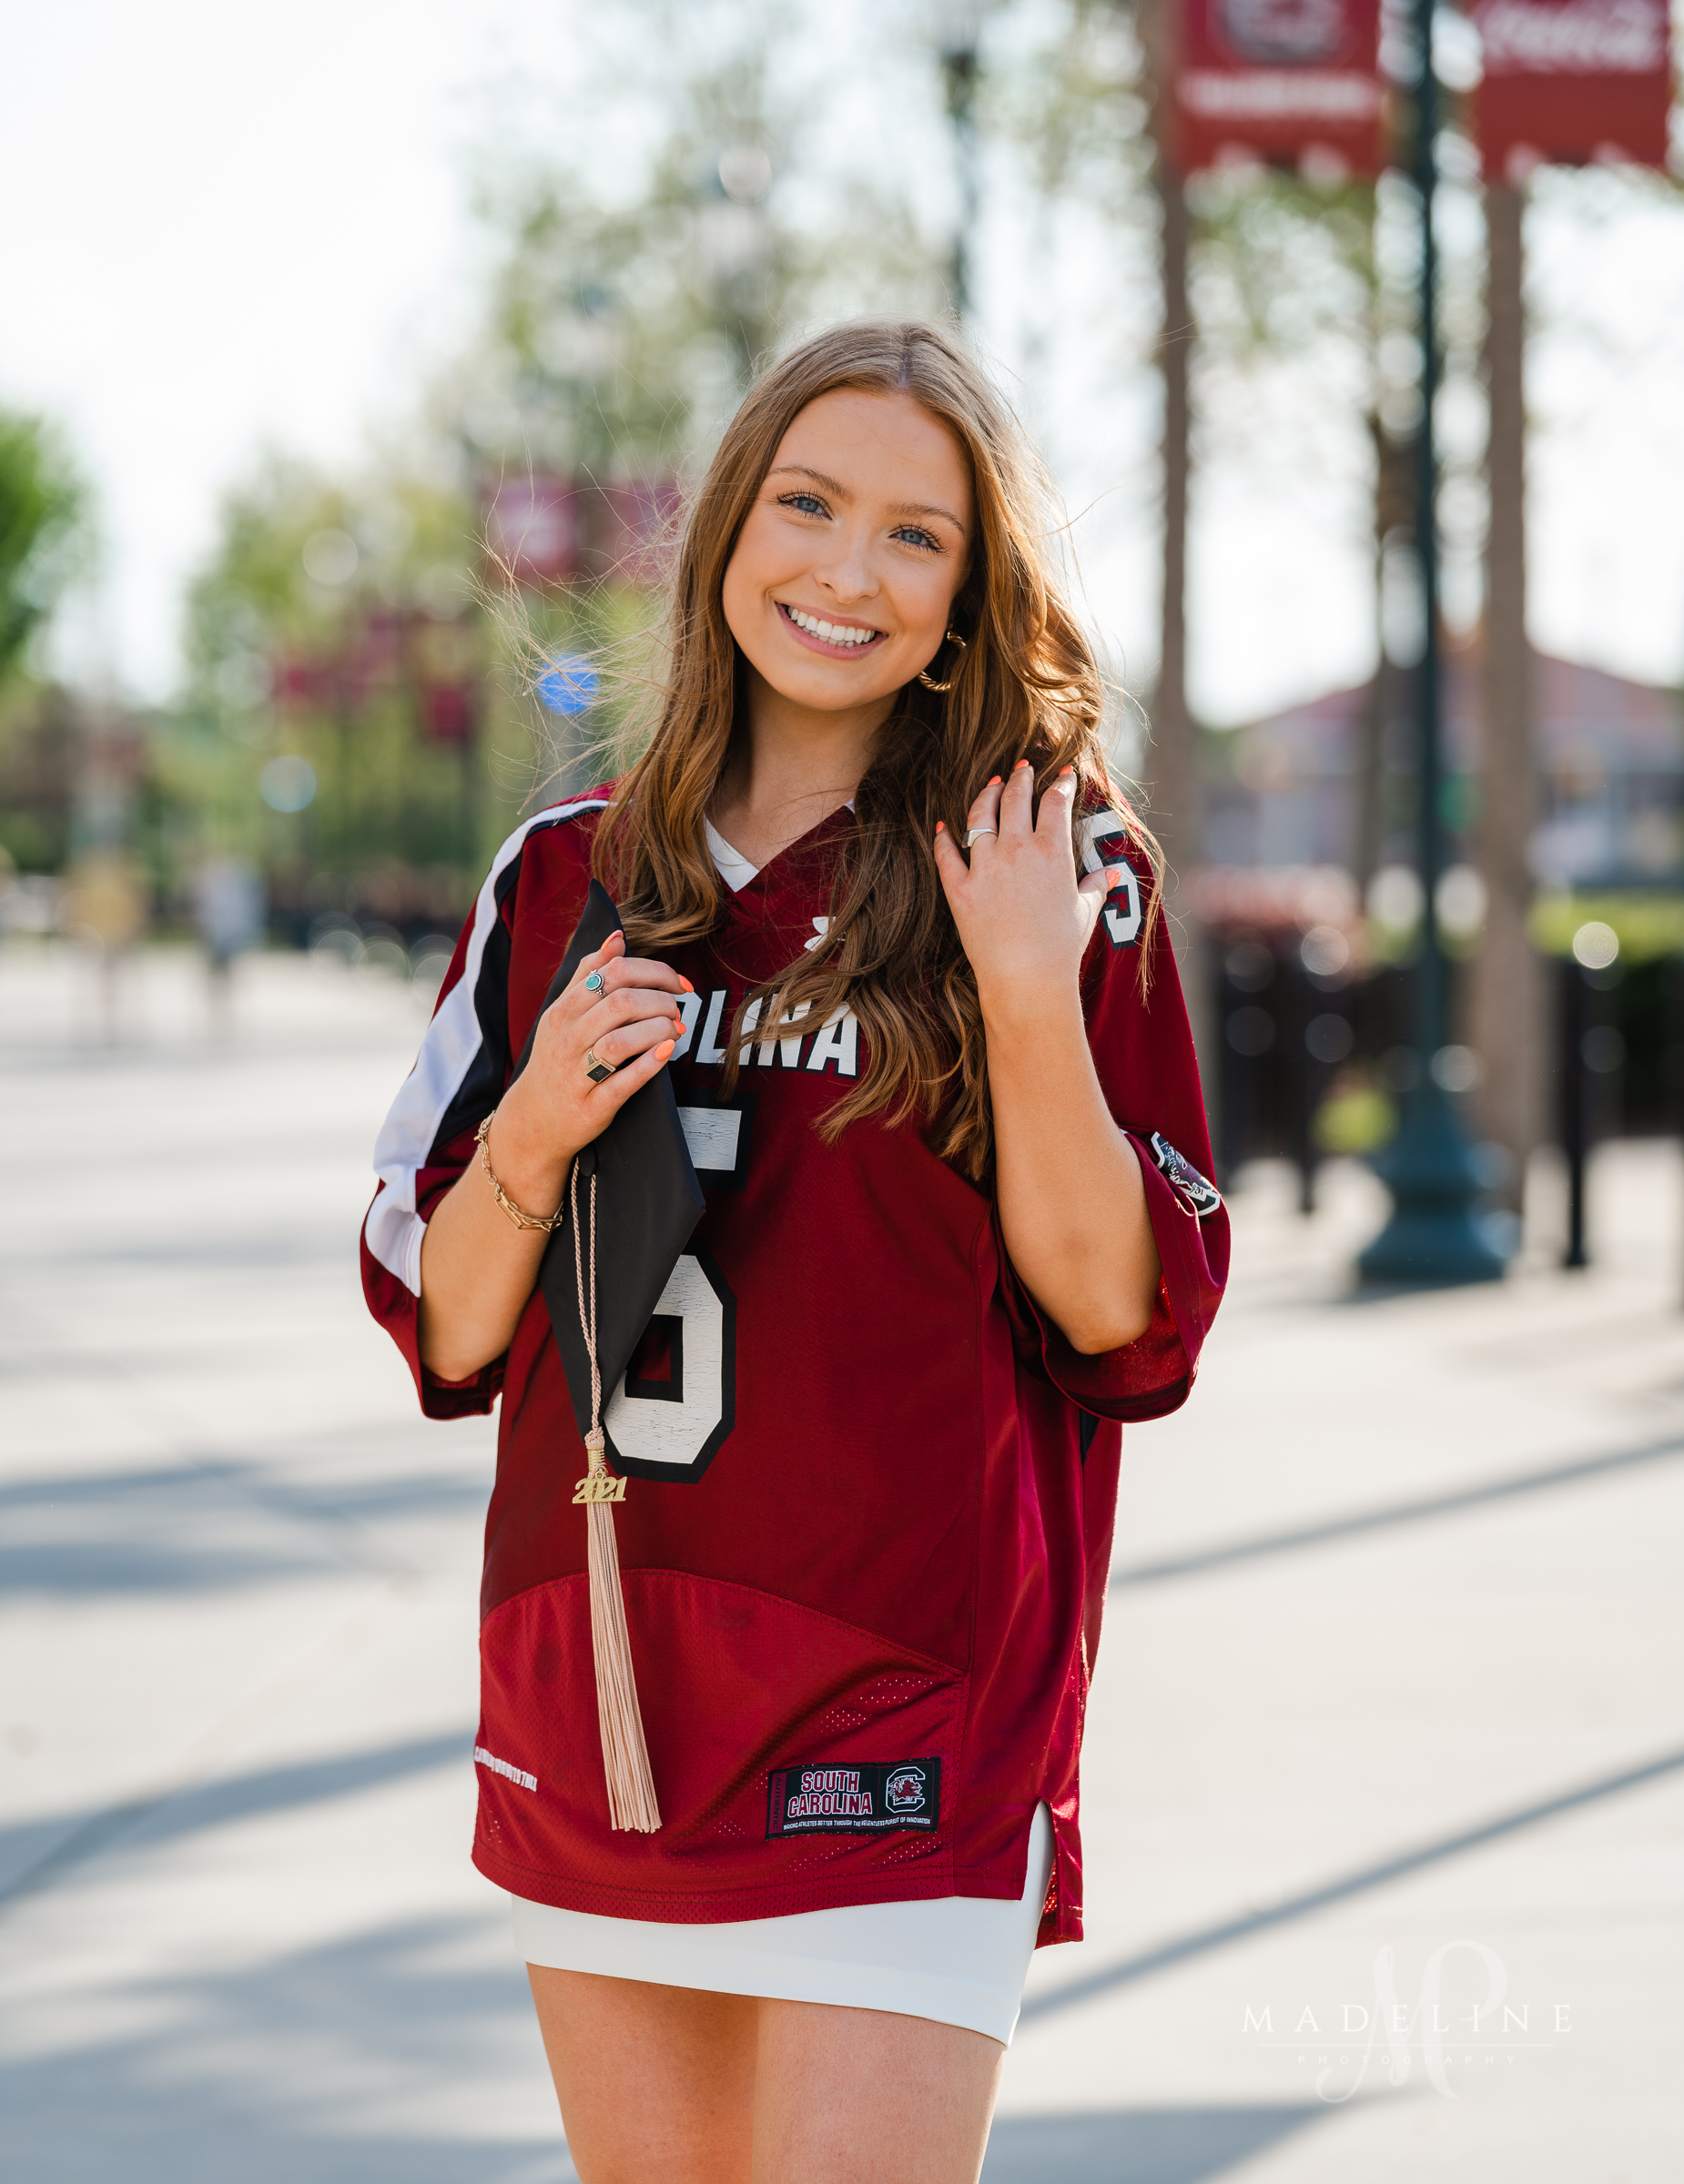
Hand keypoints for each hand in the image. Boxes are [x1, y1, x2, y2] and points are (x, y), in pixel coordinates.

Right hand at [488, 932, 689, 1214]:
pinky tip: (668, 1051)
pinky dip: (648, 1064)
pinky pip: (622, 1082)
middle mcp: (566, 1039)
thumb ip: (589, 973)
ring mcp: (576, 1074)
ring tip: (675, 1029)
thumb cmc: (558, 1058)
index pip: (612, 974)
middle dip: (660, 1001)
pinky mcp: (591, 1106)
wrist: (533, 1120)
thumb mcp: (564, 1013)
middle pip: (619, 1003)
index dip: (654, 972)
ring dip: (656, 1030)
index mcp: (562, 1010)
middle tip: (678, 1009)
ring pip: (619, 1042)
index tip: (679, 984)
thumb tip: (618, 938)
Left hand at [933, 761, 1127, 1029]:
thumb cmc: (1060, 948)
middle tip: (1023, 769)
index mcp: (1051, 851)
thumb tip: (1114, 873)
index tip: (1064, 775)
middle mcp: (1016, 850)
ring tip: (991, 786)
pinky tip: (942, 826)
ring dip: (986, 796)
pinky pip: (946, 854)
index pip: (1056, 803)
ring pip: (980, 816)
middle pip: (1016, 799)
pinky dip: (942, 838)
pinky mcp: (959, 888)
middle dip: (1022, 779)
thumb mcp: (1085, 912)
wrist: (1026, 979)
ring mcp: (984, 867)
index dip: (1061, 784)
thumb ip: (1097, 886)